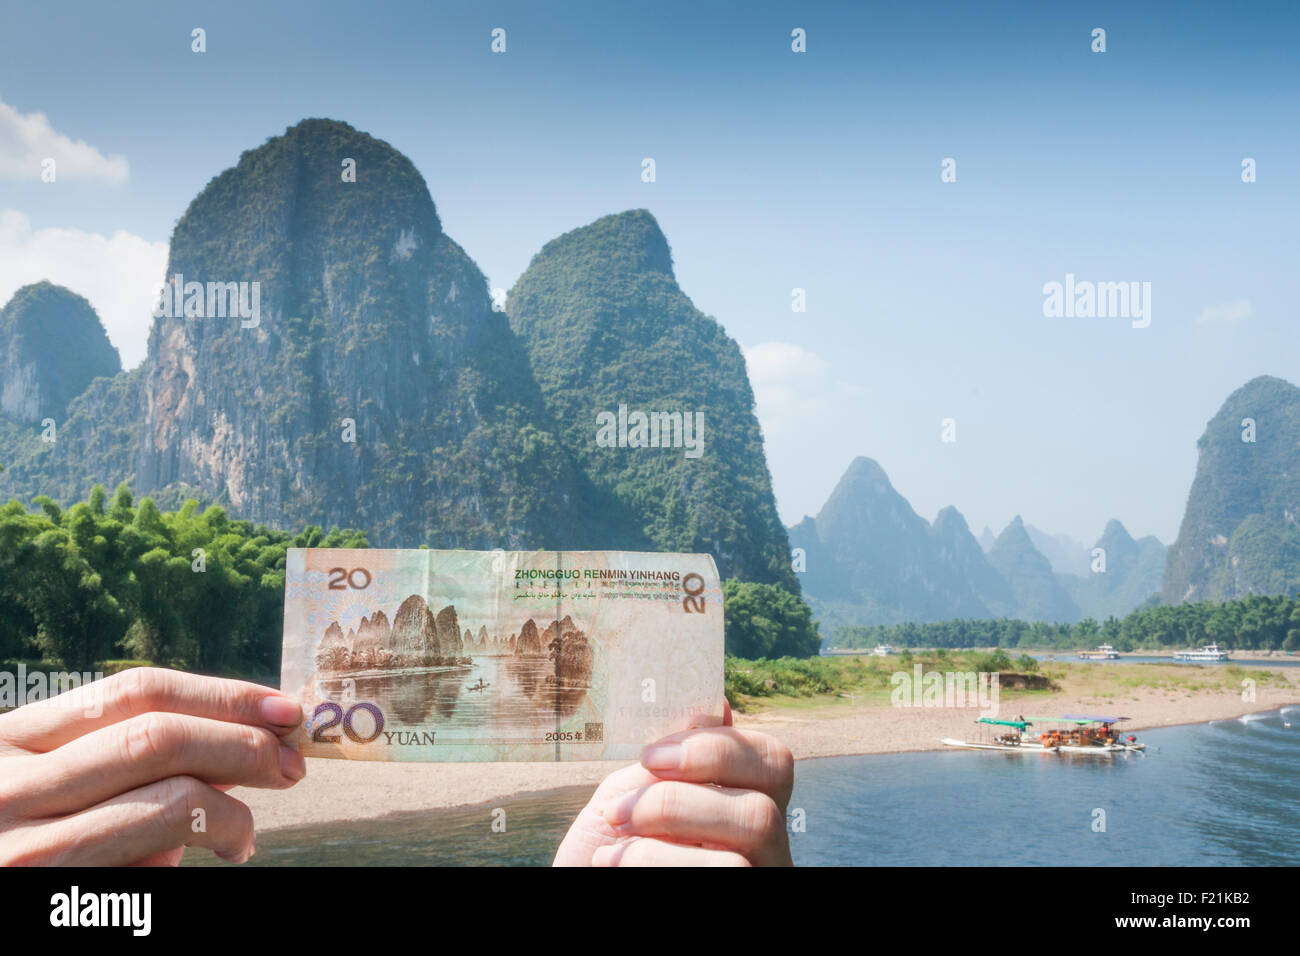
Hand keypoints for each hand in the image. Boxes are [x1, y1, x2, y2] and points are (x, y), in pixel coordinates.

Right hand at [0, 667, 304, 865]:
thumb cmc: (38, 855)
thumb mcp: (71, 791)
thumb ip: (145, 763)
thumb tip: (248, 733)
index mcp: (12, 741)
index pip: (137, 692)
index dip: (223, 695)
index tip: (284, 709)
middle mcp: (6, 785)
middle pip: (159, 737)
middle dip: (244, 743)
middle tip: (291, 765)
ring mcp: (18, 845)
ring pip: (169, 797)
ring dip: (233, 810)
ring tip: (245, 834)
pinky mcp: (43, 895)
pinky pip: (155, 858)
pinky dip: (206, 845)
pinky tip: (224, 853)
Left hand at [554, 700, 793, 865]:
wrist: (584, 873)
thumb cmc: (610, 842)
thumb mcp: (637, 792)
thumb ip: (674, 759)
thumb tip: (719, 703)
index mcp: (751, 804)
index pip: (774, 763)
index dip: (720, 749)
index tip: (651, 755)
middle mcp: (766, 851)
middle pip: (762, 814)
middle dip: (678, 803)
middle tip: (620, 809)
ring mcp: (754, 879)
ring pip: (736, 861)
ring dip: (659, 842)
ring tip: (613, 835)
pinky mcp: (736, 911)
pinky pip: (715, 879)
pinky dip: (648, 863)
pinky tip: (609, 863)